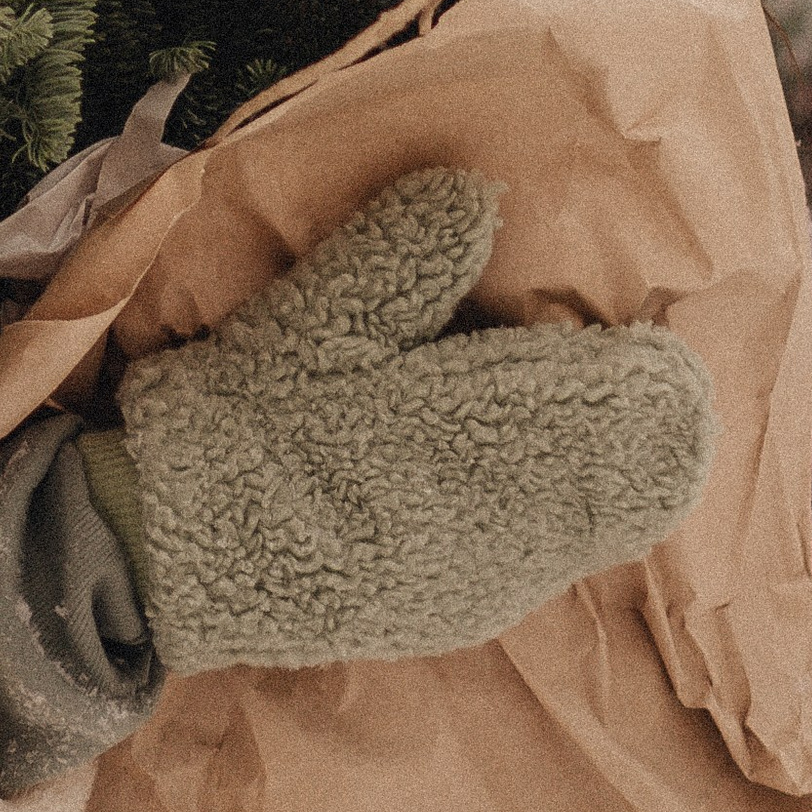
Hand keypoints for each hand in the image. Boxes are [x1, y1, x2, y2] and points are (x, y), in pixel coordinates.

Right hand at [114, 167, 715, 673]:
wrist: (157, 556)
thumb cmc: (242, 422)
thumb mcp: (318, 313)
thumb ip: (408, 251)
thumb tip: (479, 193)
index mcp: (490, 443)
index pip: (639, 411)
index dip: (654, 365)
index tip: (643, 324)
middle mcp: (511, 533)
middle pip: (646, 477)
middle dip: (647, 417)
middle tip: (626, 358)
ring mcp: (488, 587)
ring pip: (605, 521)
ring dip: (607, 463)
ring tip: (580, 404)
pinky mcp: (454, 617)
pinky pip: (551, 555)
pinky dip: (560, 504)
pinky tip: (519, 468)